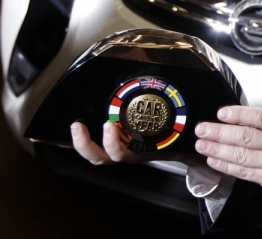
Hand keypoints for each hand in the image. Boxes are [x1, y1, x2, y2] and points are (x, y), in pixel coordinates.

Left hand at [69, 121, 204, 166]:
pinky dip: (80, 142)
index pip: (122, 153)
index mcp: (138, 152)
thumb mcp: (174, 129)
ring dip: (81, 143)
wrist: (177, 147)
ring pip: (94, 155)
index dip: (113, 143)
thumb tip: (188, 105)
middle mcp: (125, 154)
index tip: (110, 125)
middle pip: (101, 157)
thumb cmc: (173, 136)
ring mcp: (115, 151)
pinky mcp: (109, 144)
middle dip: (87, 144)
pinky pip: (92, 148)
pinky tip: (73, 130)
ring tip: (76, 126)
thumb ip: (176, 118)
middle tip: (80, 126)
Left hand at [195, 106, 261, 212]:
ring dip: (217, 149)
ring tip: (202, 144)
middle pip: (246, 136)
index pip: (260, 117)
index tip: (222, 113)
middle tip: (203, 129)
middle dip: (220, 132)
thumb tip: (236, 119)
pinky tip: (213, 160)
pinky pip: (242, 171)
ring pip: (241, 155)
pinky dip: (225, 165)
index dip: (239, 114)